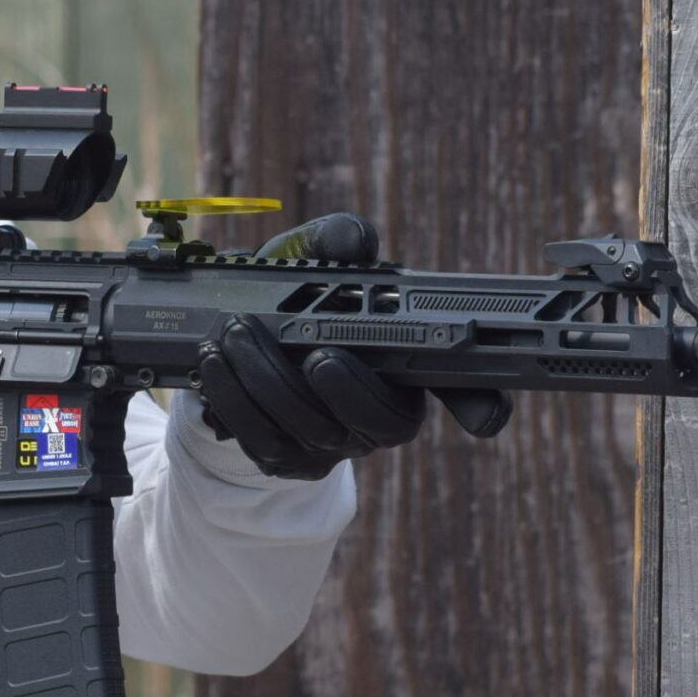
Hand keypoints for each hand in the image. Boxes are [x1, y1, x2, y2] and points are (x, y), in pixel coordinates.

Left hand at [193, 212, 512, 480]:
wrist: (235, 346)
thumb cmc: (289, 303)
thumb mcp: (306, 264)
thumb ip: (331, 244)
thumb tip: (354, 238)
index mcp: (406, 368)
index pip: (462, 389)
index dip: (479, 402)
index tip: (484, 415)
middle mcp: (377, 416)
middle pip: (379, 424)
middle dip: (348, 391)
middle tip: (316, 354)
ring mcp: (331, 445)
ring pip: (311, 430)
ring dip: (269, 383)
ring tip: (234, 337)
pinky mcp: (283, 458)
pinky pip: (261, 439)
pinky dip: (233, 399)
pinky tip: (213, 363)